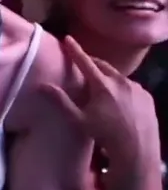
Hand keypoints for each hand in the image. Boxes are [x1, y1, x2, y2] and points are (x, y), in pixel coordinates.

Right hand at [44, 36, 159, 168]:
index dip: (75, 50)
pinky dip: (121, 86)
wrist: (138, 150)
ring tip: (101, 84)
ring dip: (107, 76)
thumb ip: (61, 101)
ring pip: (118, 76)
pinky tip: (119, 98)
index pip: (85, 62)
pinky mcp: (147, 97)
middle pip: (103, 65)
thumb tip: (42, 85)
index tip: (67, 38)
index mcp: (102, 85)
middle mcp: (121, 82)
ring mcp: (137, 88)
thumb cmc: (105, 135)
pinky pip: (131, 86)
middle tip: (82, 62)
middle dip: (91, 62)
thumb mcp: (79, 120)